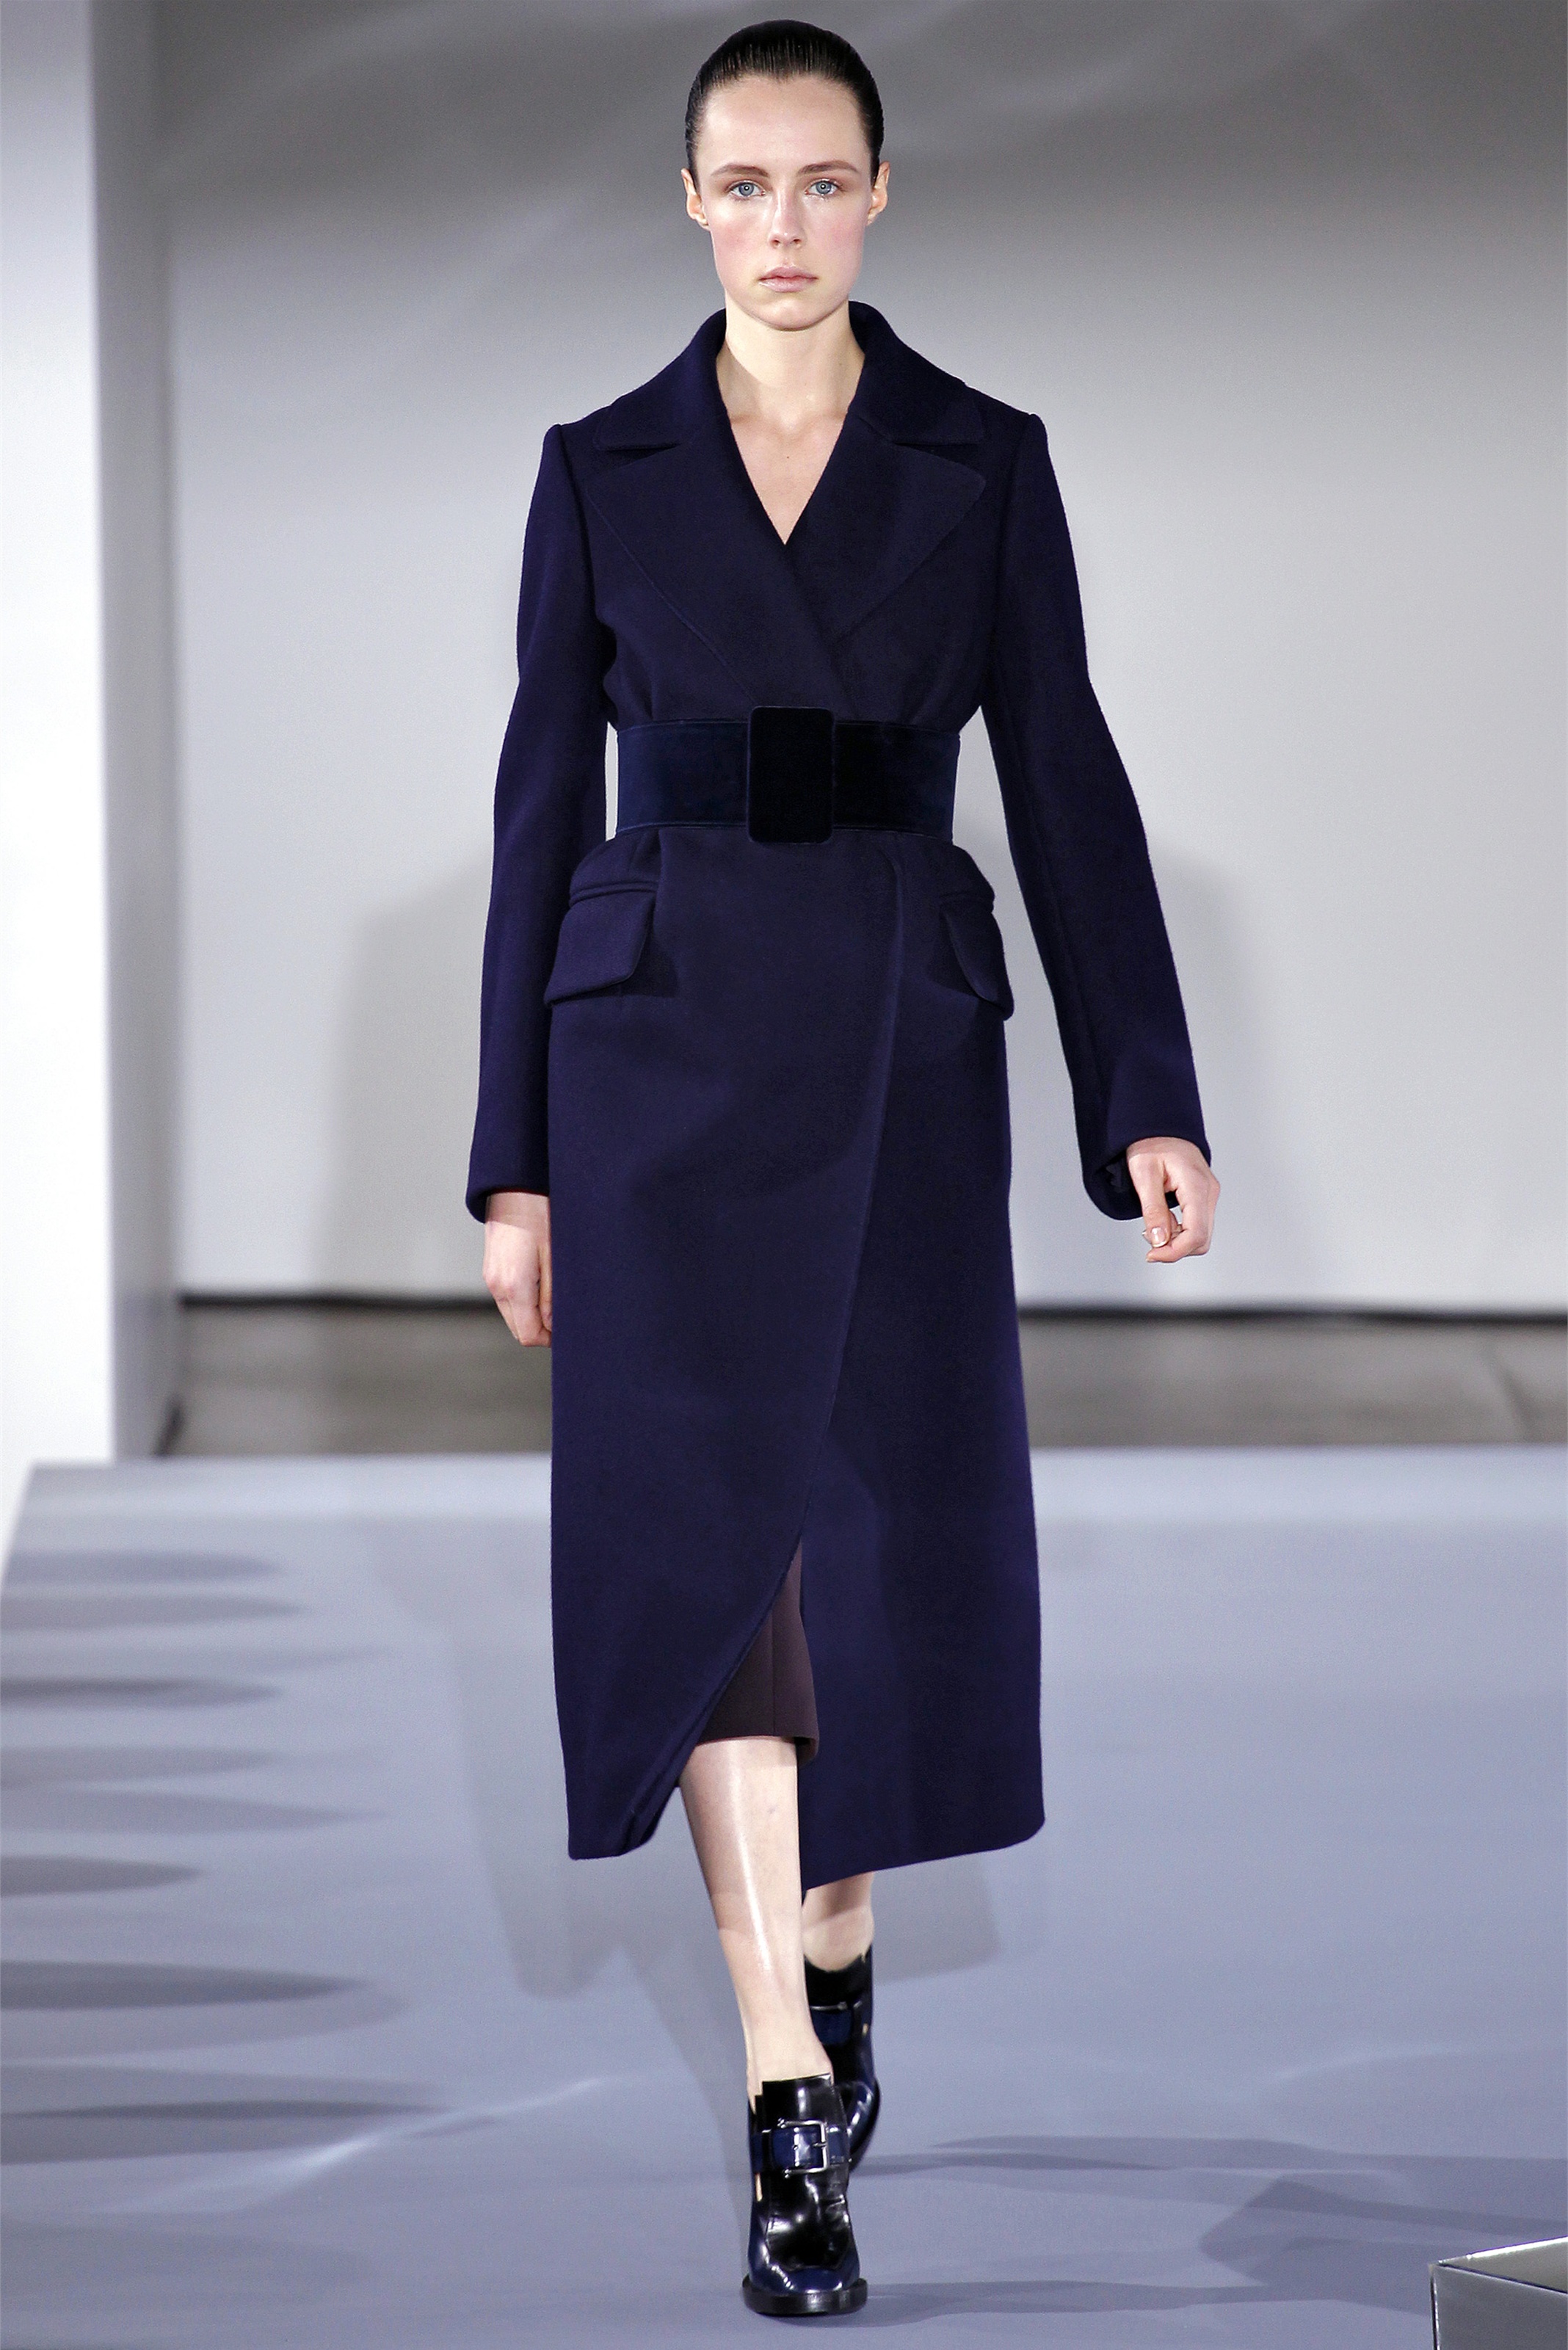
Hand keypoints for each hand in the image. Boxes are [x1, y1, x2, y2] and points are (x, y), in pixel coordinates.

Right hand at [483, 1190, 551, 1344]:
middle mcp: (497, 1286)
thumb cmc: (539, 1215)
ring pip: (512, 1315)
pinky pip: (507, 1298)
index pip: (529, 1334)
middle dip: (541, 1329)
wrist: (513, 1187)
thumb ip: (552, 1295)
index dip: (550, 1339)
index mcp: (514, 1286)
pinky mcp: (491, 1270)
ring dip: (533, 1314)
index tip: (568, 1330)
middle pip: (519, 1329)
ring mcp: (490, 1278)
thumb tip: (554, 1325)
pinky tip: (540, 1284)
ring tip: (555, 1296)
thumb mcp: (554, 1256)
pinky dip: (523, 1301)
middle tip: (565, 1315)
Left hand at [1125, 1137, 1218, 1264]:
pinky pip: (1197, 1225)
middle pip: (1201, 1240)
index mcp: (1196, 1186)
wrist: (1159, 1126)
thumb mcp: (1143, 1174)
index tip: (1151, 1254)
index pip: (1196, 1234)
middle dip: (1174, 1248)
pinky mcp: (1203, 1197)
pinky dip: (1179, 1231)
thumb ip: (1153, 1209)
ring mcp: (1209, 1195)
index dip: (1174, 1252)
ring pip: (1200, 1235)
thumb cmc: (1150, 1144)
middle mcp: (1209, 1192)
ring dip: (1176, 1240)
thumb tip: (1159, 1241)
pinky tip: (1163, 1220)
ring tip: (1154, 1225)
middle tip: (1149, 1238)